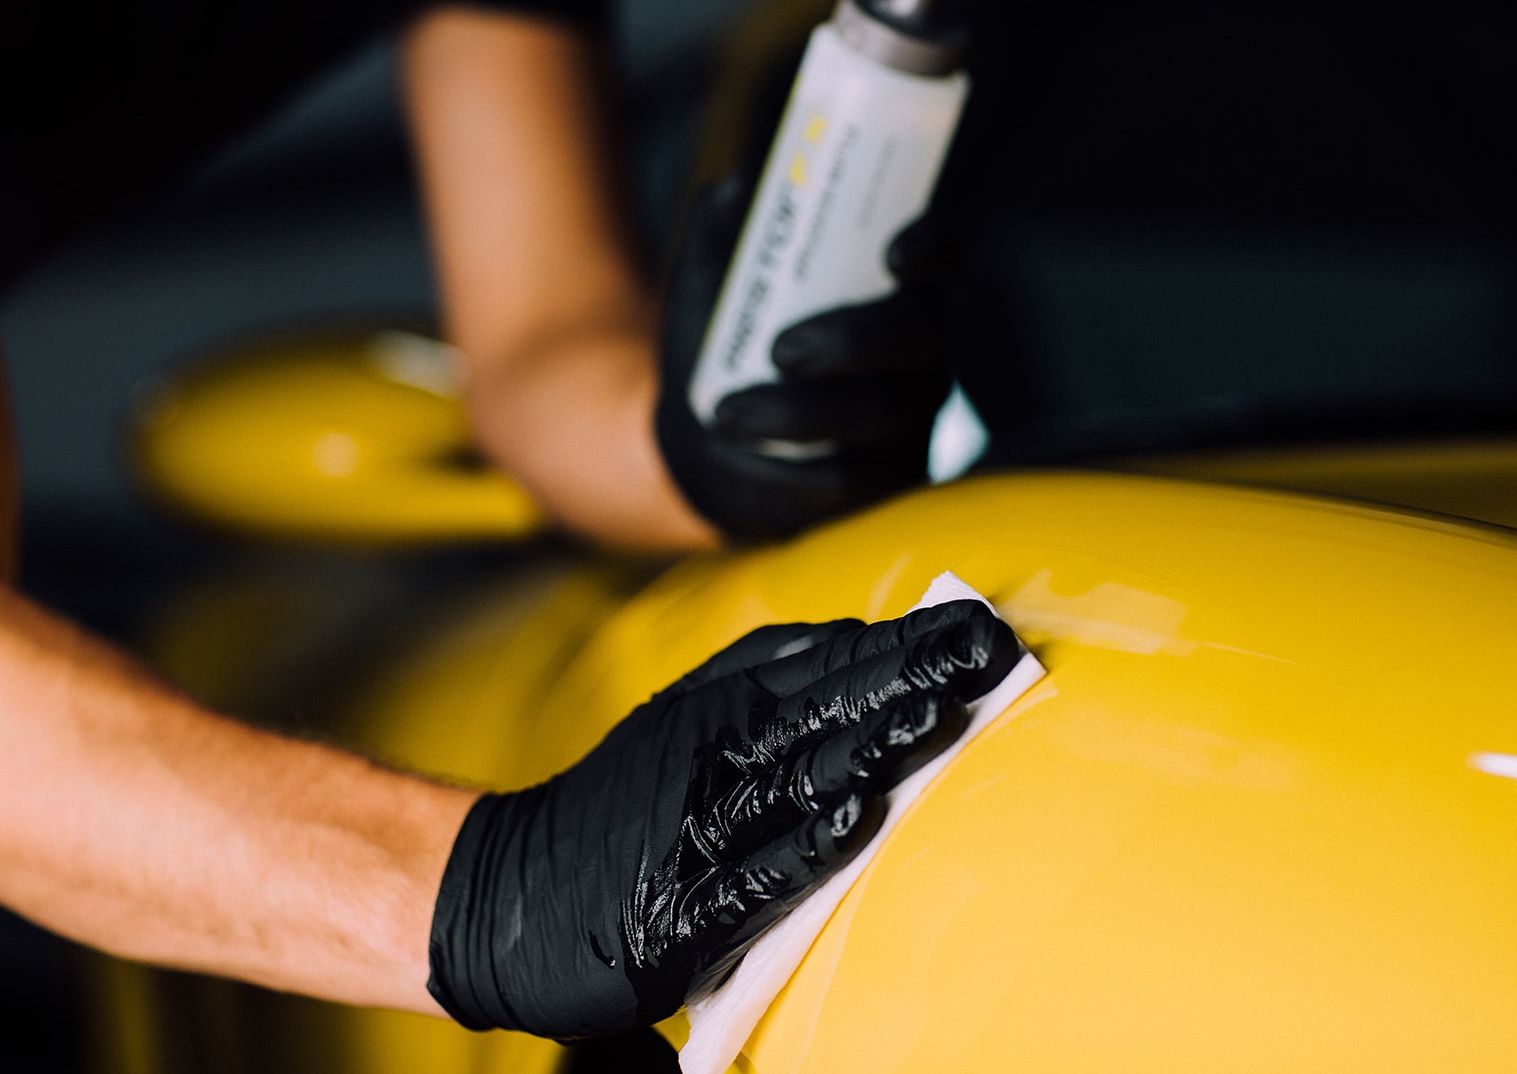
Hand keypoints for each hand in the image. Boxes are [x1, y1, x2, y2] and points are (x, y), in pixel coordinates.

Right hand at [426, 598, 1017, 1038]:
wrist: (516, 890)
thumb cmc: (626, 800)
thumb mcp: (685, 714)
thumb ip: (767, 671)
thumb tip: (861, 638)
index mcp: (721, 707)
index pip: (829, 665)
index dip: (905, 645)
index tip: (976, 626)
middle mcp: (716, 756)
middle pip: (825, 711)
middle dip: (909, 678)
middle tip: (983, 652)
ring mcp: (702, 829)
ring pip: (799, 778)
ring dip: (871, 746)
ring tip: (936, 715)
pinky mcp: (687, 906)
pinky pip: (754, 872)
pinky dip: (805, 844)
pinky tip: (854, 819)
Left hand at [655, 176, 953, 540]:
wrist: (700, 439)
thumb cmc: (722, 340)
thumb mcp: (710, 279)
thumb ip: (720, 228)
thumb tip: (737, 188)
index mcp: (890, 288)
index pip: (936, 256)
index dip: (929, 247)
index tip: (891, 254)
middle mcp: (917, 348)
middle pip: (921, 332)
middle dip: (855, 339)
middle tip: (782, 350)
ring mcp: (909, 417)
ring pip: (884, 411)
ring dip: (805, 412)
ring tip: (729, 414)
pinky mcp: (884, 478)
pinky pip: (857, 476)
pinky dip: (799, 467)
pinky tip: (749, 458)